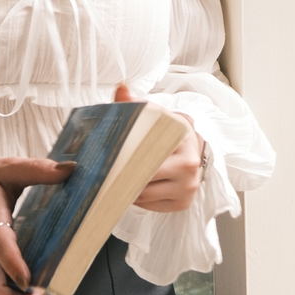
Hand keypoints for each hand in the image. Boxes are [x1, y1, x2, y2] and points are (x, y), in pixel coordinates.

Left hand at [114, 83, 204, 211]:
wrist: (192, 148)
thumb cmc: (168, 134)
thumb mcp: (155, 115)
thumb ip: (136, 103)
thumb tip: (121, 89)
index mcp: (183, 139)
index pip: (148, 150)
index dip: (125, 155)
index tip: (108, 157)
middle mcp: (190, 165)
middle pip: (145, 176)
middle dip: (122, 176)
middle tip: (102, 174)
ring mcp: (188, 187)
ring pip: (146, 195)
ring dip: (127, 190)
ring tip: (113, 181)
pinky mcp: (183, 203)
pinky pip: (151, 206)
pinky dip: (138, 200)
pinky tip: (130, 190)